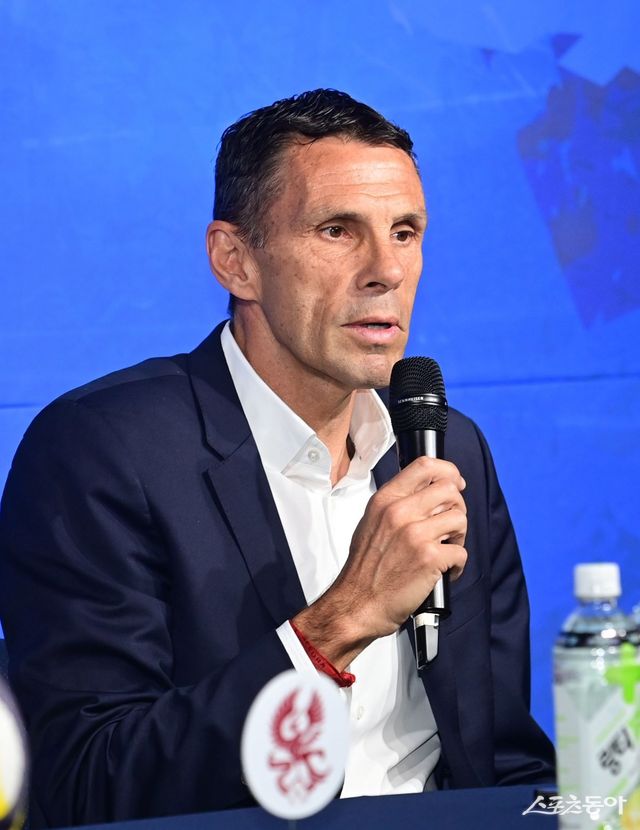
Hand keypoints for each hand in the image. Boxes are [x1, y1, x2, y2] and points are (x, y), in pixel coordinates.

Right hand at [292, 456, 466, 668]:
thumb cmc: (364, 569)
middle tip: (449, 527)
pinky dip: (457, 565)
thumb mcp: (371, 523)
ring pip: (460, 519)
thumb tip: (427, 494)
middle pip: (450, 490)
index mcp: (385, 500)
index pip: (425, 466)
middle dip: (457, 508)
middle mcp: (400, 512)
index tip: (456, 483)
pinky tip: (444, 572)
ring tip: (446, 550)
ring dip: (459, 537)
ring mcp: (415, 534)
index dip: (448, 471)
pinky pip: (461, 552)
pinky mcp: (430, 558)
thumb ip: (396, 504)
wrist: (357, 604)